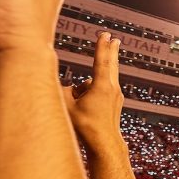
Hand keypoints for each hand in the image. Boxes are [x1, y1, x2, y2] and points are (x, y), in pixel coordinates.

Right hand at [63, 32, 123, 148]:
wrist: (104, 144)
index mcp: (103, 86)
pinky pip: (99, 93)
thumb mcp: (67, 105)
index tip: (105, 34)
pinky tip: (84, 111)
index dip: (101, 46)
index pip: (101, 61)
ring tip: (80, 108)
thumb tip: (67, 86)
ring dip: (85, 88)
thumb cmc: (85, 125)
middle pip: (111, 65)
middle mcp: (113, 88)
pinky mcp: (114, 103)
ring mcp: (116, 96)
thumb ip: (63, 90)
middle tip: (115, 38)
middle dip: (111, 51)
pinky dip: (88, 95)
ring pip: (97, 84)